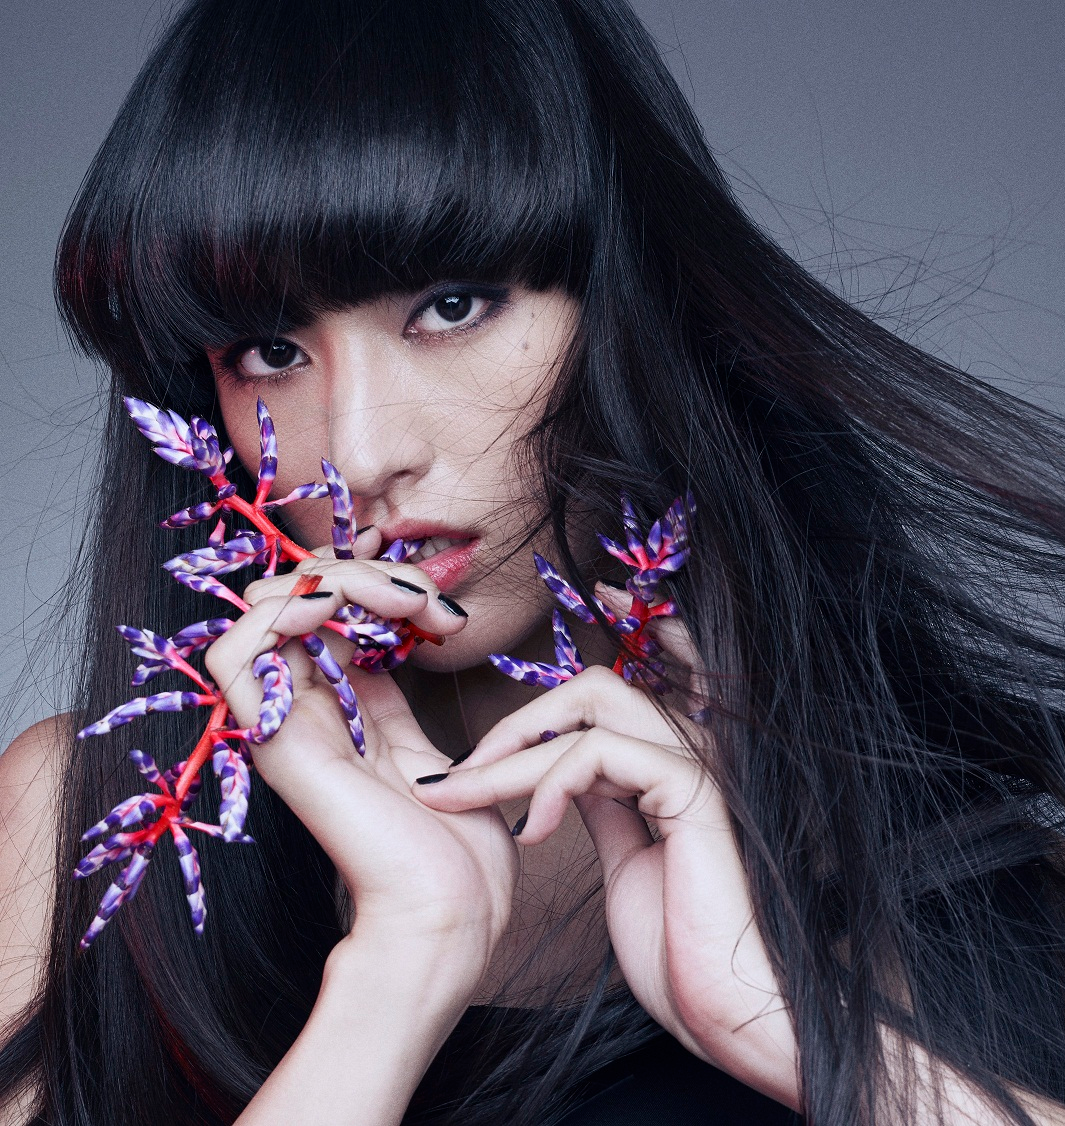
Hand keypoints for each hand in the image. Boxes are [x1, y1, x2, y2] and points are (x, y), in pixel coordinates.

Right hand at [204, 530, 517, 978]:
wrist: (452, 914)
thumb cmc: (453, 849)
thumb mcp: (425, 749)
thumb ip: (391, 701)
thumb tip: (387, 646)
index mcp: (336, 711)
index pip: (323, 610)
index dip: (372, 581)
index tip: (439, 606)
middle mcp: (302, 710)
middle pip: (296, 597)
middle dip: (362, 572)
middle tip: (425, 602)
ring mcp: (284, 725)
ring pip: (265, 608)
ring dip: (336, 580)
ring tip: (400, 603)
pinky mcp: (275, 743)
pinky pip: (233, 653)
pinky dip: (285, 611)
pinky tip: (343, 612)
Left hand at [411, 584, 800, 1107]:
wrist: (727, 1012)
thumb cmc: (678, 948)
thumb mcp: (626, 857)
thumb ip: (600, 801)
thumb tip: (556, 771)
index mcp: (672, 765)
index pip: (621, 689)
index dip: (594, 650)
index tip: (532, 649)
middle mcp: (688, 753)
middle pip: (592, 689)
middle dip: (516, 724)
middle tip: (458, 775)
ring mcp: (696, 765)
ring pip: (589, 711)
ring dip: (514, 754)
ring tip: (468, 796)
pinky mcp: (694, 790)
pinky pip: (601, 751)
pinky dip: (551, 784)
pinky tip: (532, 832)